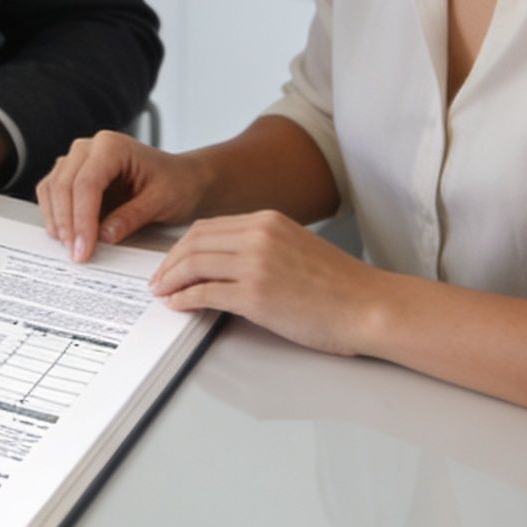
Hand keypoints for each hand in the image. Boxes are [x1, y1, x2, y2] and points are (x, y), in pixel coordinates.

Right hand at [37, 129, 209, 262]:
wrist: (182, 179)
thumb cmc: (175, 183)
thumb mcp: (161, 201)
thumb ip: (132, 217)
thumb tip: (104, 235)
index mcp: (112, 146)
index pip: (86, 183)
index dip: (82, 219)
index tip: (83, 249)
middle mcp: (90, 148)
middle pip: (64, 185)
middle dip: (67, 224)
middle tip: (76, 254)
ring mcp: (78, 160)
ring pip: (53, 188)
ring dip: (57, 220)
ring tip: (71, 248)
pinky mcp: (73, 175)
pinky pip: (53, 192)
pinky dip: (55, 215)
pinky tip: (66, 235)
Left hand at [149, 211, 383, 356]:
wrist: (369, 306)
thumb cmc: (339, 287)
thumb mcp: (296, 248)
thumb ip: (262, 247)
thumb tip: (225, 263)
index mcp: (268, 220)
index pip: (209, 227)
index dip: (182, 246)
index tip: (171, 261)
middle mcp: (259, 235)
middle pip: (194, 242)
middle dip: (169, 262)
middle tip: (158, 279)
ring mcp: (256, 264)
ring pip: (194, 264)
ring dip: (171, 280)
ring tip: (162, 293)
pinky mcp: (255, 295)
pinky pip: (204, 293)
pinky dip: (184, 299)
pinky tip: (178, 305)